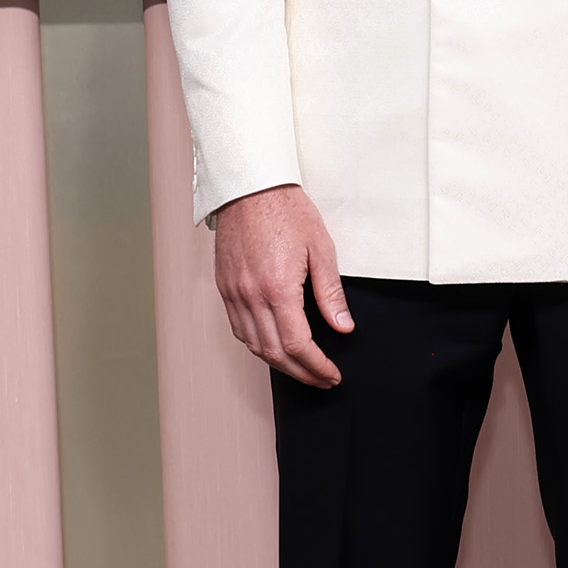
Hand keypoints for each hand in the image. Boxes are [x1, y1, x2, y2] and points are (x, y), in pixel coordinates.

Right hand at [212, 185, 353, 385]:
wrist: (249, 186)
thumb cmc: (286, 210)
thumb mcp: (321, 248)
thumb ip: (331, 293)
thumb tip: (343, 327)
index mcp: (278, 288)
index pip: (299, 345)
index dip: (317, 366)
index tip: (332, 374)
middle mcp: (251, 296)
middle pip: (275, 353)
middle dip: (301, 373)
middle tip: (322, 380)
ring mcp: (233, 293)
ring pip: (253, 345)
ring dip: (279, 364)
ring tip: (302, 369)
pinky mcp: (224, 287)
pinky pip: (238, 328)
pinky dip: (257, 345)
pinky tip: (274, 347)